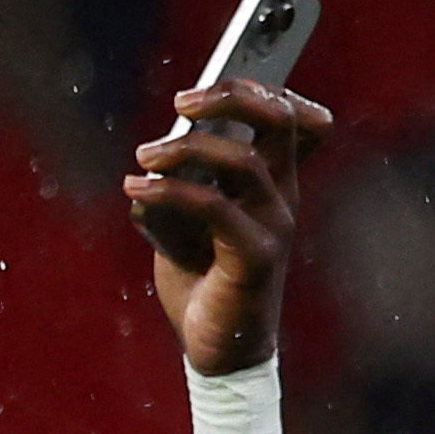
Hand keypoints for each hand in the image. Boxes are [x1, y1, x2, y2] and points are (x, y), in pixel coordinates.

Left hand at [131, 79, 323, 376]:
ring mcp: (274, 225)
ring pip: (244, 158)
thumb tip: (152, 161)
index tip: (210, 84)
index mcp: (273, 184)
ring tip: (144, 157)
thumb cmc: (203, 280)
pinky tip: (136, 191)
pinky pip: (214, 205)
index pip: (298, 121)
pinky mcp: (256, 256)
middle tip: (183, 100)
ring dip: (184, 147)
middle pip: (282, 120)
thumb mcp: (184, 219)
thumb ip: (179, 185)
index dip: (268, 89)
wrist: (219, 349)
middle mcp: (283, 197)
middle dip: (234, 95)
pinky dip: (168, 190)